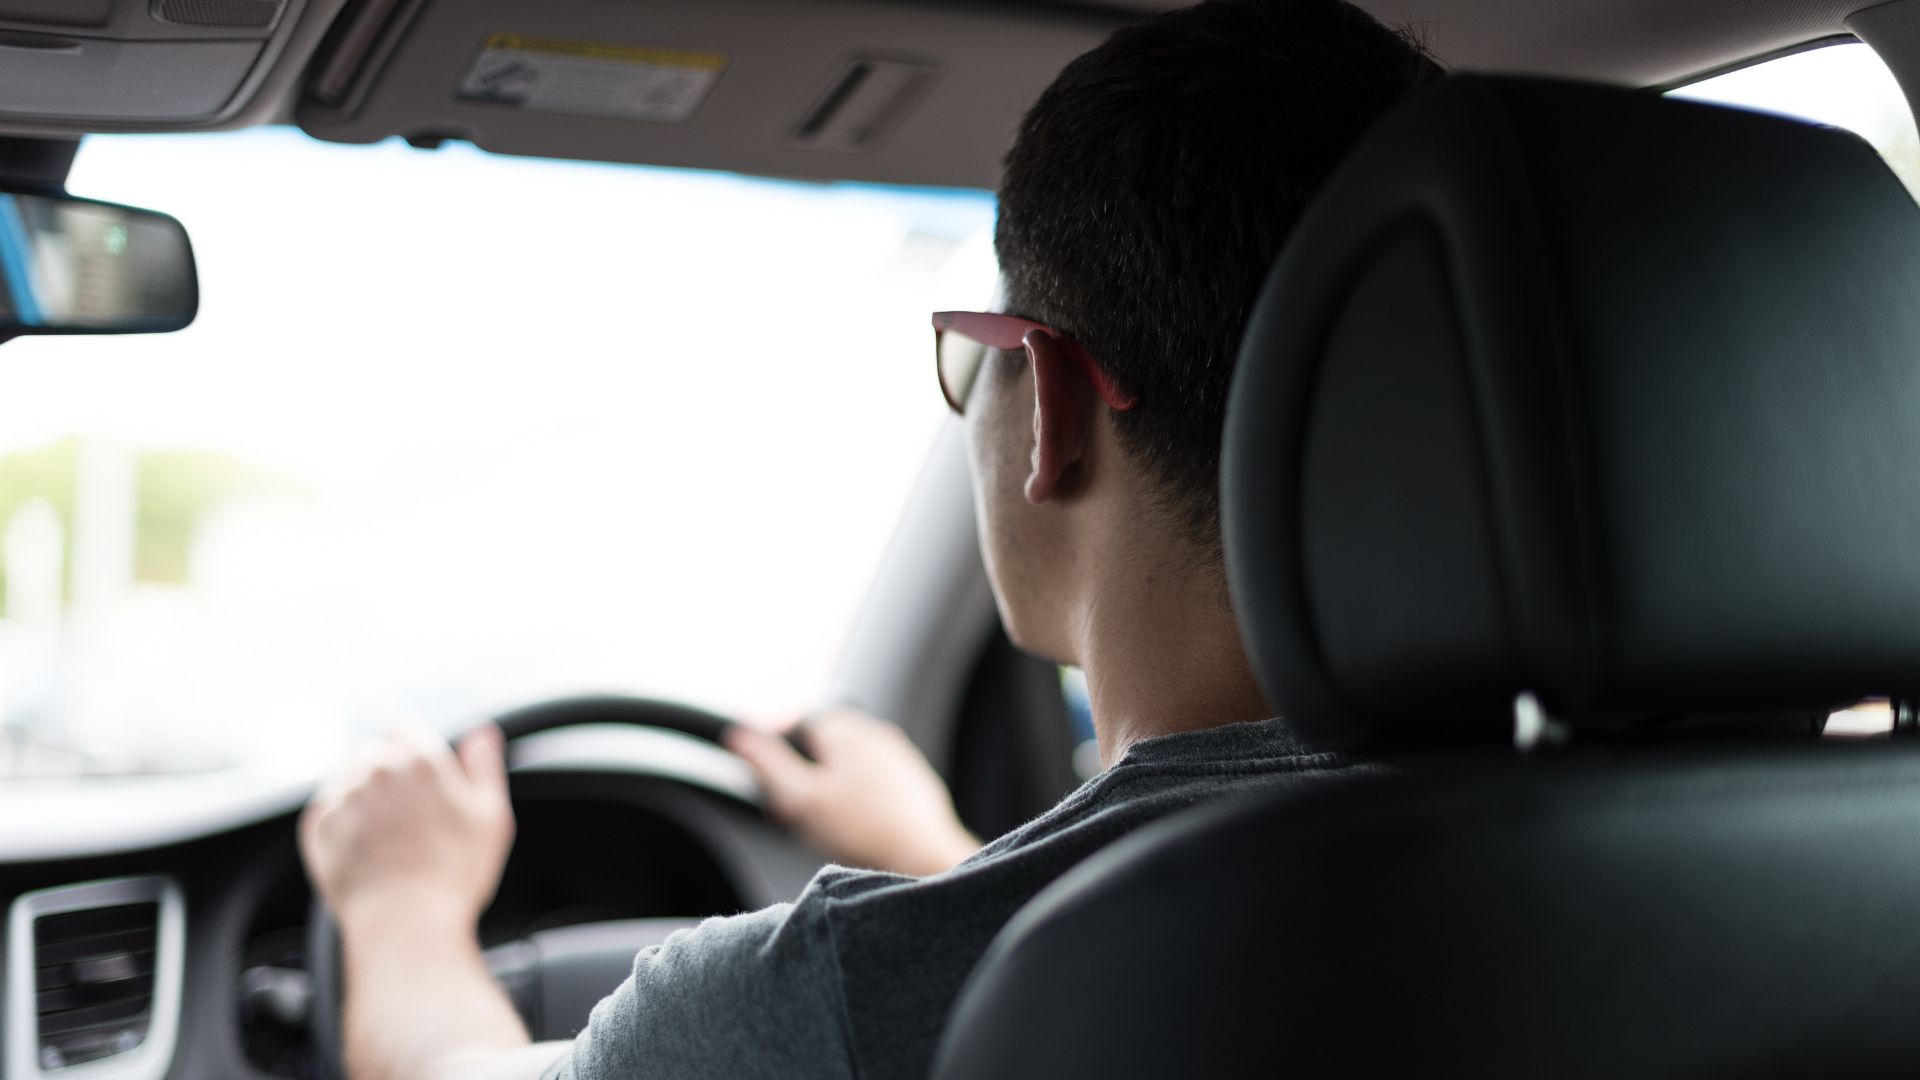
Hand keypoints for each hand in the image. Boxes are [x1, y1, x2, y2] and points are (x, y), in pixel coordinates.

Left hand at [299, 725, 515, 933]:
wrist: (405, 925)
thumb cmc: (453, 875)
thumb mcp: (490, 815)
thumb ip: (484, 766)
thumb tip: (481, 734)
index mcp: (417, 759)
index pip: (403, 726)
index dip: (413, 747)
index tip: (420, 775)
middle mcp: (373, 770)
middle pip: (372, 750)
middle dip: (386, 772)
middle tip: (408, 812)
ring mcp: (341, 798)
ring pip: (346, 778)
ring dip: (361, 794)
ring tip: (386, 834)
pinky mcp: (317, 829)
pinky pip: (326, 810)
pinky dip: (341, 822)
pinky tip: (365, 847)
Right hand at [726, 709, 980, 876]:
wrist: (925, 860)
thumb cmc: (864, 832)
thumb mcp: (800, 798)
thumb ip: (767, 763)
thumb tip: (739, 735)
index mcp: (846, 730)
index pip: (797, 726)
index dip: (778, 757)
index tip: (776, 789)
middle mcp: (876, 734)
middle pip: (823, 748)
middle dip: (805, 777)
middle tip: (798, 814)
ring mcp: (898, 757)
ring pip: (848, 768)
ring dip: (830, 791)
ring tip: (826, 828)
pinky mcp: (913, 783)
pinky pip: (873, 786)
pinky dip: (858, 802)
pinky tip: (856, 832)